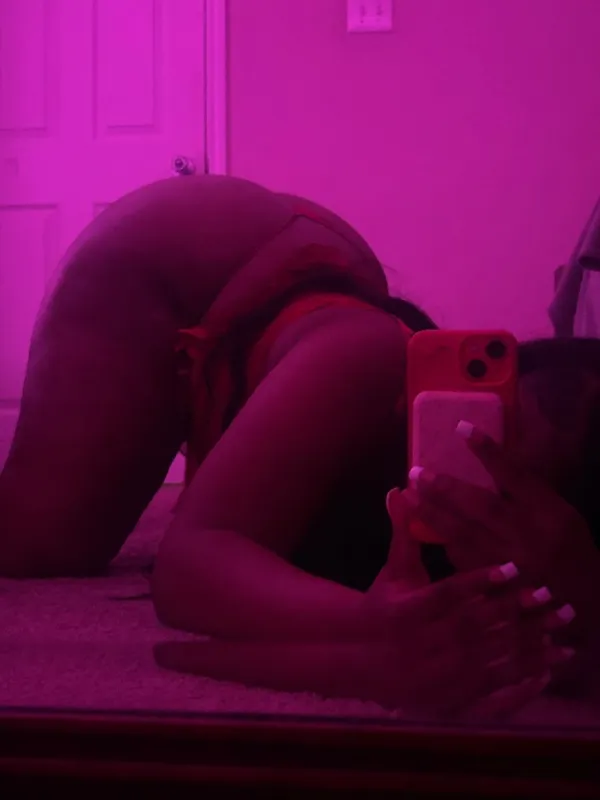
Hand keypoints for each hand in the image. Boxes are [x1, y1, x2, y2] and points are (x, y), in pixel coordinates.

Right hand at [363, 489, 575, 719]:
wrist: (364, 658)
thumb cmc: (384, 605)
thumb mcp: (393, 571)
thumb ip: (403, 533)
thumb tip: (398, 490)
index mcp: (407, 612)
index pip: (447, 594)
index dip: (478, 581)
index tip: (511, 567)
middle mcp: (424, 646)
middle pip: (476, 627)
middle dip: (514, 609)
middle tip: (550, 592)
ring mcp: (440, 678)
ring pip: (489, 661)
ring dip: (527, 645)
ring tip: (560, 627)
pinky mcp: (452, 701)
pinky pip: (492, 699)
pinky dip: (521, 687)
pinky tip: (547, 672)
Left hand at [403, 422, 599, 619]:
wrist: (583, 600)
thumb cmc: (570, 547)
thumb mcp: (560, 512)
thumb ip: (526, 492)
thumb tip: (489, 462)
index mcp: (547, 512)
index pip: (515, 474)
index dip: (488, 451)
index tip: (462, 429)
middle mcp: (527, 535)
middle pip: (480, 505)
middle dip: (445, 488)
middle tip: (416, 472)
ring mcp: (509, 562)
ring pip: (464, 534)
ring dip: (433, 514)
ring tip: (410, 497)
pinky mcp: (495, 584)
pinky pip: (463, 559)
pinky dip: (445, 542)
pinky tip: (425, 529)